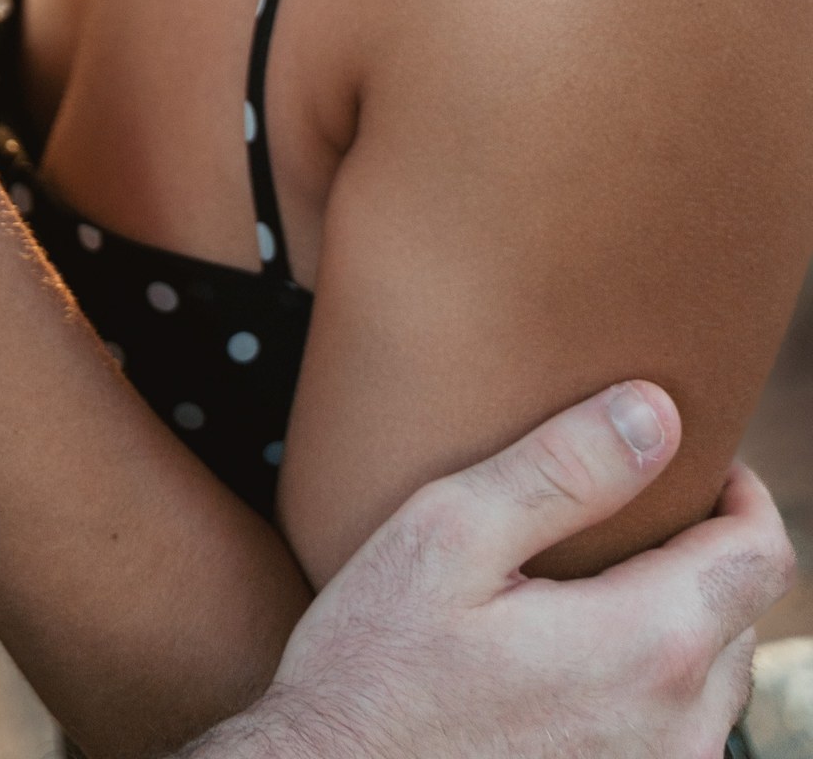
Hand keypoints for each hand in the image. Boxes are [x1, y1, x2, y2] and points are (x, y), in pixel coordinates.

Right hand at [199, 382, 791, 758]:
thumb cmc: (376, 672)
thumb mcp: (447, 537)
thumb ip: (561, 468)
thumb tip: (658, 411)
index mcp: (648, 648)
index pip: (761, 555)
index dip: (740, 491)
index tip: (692, 456)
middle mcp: (678, 732)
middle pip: (741, 615)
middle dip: (704, 550)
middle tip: (631, 506)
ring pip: (715, 682)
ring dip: (682, 620)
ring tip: (601, 578)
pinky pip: (677, 735)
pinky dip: (652, 682)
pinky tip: (577, 659)